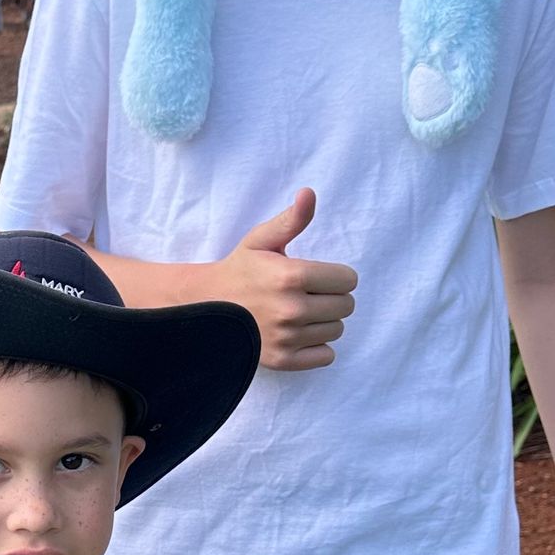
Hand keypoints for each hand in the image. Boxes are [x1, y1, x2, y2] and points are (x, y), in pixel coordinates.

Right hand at [217, 188, 356, 369]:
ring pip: (337, 330)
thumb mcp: (262, 240)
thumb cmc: (240, 270)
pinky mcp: (283, 360)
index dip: (335, 275)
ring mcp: (287, 338)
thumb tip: (309, 193)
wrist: (207, 306)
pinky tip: (299, 334)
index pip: (348, 280)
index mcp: (292, 276)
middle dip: (331, 297)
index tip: (315, 276)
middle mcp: (292, 309)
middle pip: (346, 306)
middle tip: (307, 294)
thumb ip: (292, 220)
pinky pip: (326, 355)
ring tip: (300, 313)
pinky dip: (318, 346)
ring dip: (324, 321)